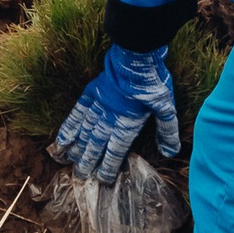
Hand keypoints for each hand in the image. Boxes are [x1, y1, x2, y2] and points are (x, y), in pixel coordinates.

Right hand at [50, 44, 179, 183]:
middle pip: (97, 142)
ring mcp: (98, 104)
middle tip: (81, 175)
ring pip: (85, 130)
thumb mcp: (166, 106)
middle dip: (89, 160)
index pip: (116, 148)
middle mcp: (109, 116)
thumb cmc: (152, 81)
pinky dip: (69, 126)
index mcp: (127, 121)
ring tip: (69, 161)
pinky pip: (77, 112)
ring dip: (77, 147)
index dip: (109, 164)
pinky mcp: (91, 92)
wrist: (136, 55)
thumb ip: (166, 130)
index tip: (103, 178)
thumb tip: (171, 152)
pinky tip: (62, 138)